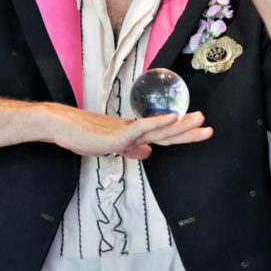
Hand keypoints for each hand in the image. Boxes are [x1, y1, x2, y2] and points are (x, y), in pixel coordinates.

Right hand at [46, 105, 212, 158]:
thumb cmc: (82, 135)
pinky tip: (173, 117)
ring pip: (159, 128)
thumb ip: (130, 149)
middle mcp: (134, 130)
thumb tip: (148, 153)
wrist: (61, 125)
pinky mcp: (117, 136)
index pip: (163, 136)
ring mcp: (126, 132)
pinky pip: (141, 128)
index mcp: (134, 134)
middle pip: (166, 132)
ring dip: (180, 124)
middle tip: (209, 127)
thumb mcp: (110, 146)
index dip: (182, 135)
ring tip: (199, 119)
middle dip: (189, 130)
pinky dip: (158, 123)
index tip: (200, 132)